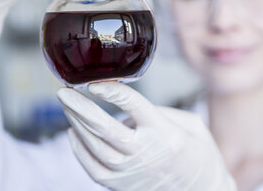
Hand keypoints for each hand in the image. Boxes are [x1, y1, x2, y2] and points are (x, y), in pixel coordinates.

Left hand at [57, 82, 236, 190]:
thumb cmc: (198, 155)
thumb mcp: (192, 124)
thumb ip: (161, 111)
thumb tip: (127, 108)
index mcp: (165, 132)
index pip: (134, 105)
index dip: (111, 90)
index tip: (94, 82)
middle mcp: (146, 152)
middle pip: (105, 127)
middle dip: (81, 107)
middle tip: (64, 91)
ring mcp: (132, 171)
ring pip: (95, 147)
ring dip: (77, 124)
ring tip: (66, 105)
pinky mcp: (122, 185)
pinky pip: (93, 168)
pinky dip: (79, 149)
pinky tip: (73, 133)